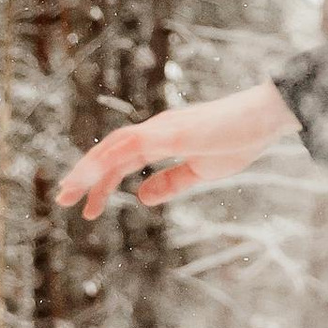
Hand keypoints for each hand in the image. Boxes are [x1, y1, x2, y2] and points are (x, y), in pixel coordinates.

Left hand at [54, 80, 294, 220]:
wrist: (265, 119)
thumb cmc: (240, 141)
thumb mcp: (202, 172)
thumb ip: (172, 183)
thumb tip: (140, 198)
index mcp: (162, 139)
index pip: (122, 161)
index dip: (101, 183)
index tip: (87, 208)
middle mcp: (155, 130)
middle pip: (109, 153)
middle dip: (83, 176)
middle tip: (62, 200)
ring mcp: (160, 128)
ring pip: (112, 148)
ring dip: (87, 169)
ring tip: (67, 192)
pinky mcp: (169, 132)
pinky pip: (129, 146)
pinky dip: (107, 160)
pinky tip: (91, 174)